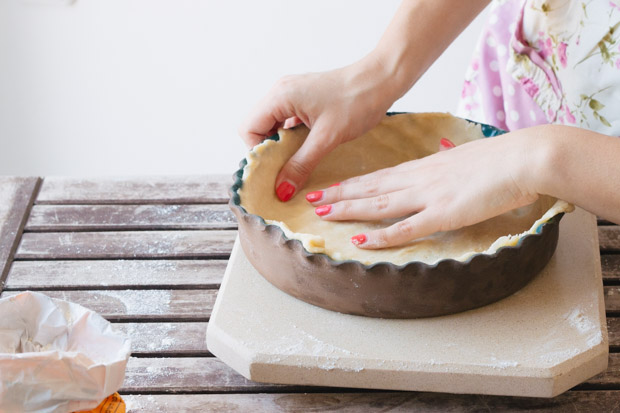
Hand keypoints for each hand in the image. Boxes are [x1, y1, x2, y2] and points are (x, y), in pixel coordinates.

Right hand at [238, 59, 395, 201]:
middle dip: (268, 151)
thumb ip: (301, 164)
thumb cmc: (356, 102)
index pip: (248, 129)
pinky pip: (286, 121)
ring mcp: (292, 93)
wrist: (382, 80)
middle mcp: (281, 92)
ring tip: (297, 161)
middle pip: (257, 127)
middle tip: (285, 170)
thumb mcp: (326, 139)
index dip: (258, 152)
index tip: (275, 170)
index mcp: (280, 96)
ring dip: (281, 145)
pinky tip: (306, 149)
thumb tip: (282, 190)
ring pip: (271, 125)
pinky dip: (291, 138)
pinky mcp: (304, 98)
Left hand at [306, 132, 541, 248]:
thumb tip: (444, 151)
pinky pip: (405, 228)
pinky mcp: (443, 214)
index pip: (378, 176)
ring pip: (379, 205)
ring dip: (349, 210)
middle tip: (311, 199)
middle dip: (339, 194)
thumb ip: (449, 159)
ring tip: (322, 213)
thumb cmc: (500, 158)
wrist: (523, 158)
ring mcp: (428, 196)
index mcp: (424, 167)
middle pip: (370, 188)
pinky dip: (381, 236)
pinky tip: (360, 240)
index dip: (352, 183)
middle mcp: (418, 179)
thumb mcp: (465, 156)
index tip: (330, 186)